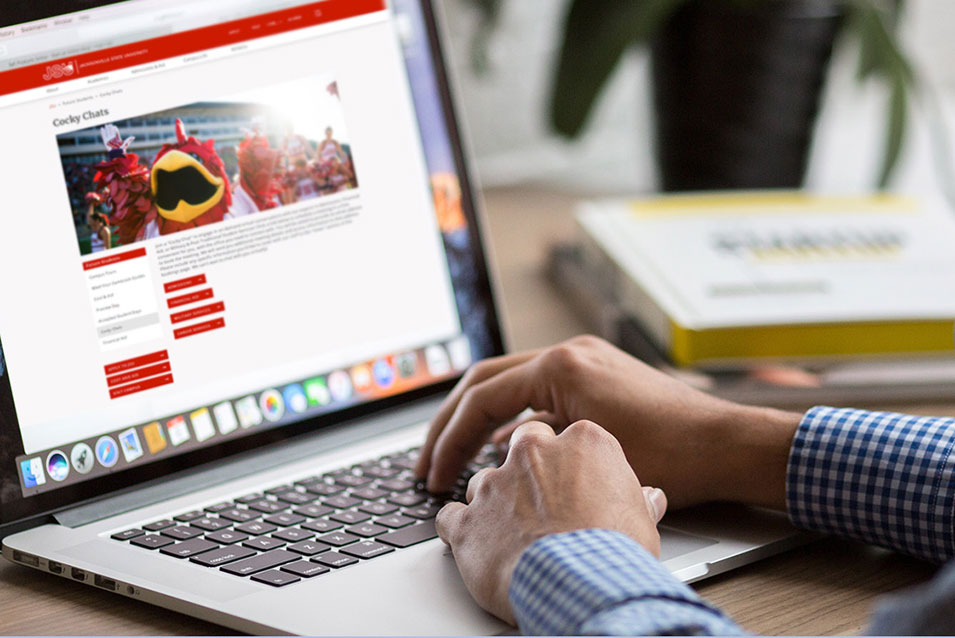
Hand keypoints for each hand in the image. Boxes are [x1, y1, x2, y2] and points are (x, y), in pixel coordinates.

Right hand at [416, 335, 800, 508]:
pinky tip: (502, 449)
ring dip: (478, 419)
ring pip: (509, 383)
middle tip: (427, 462)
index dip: (449, 440)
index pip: (482, 398)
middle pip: (485, 381)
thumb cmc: (672, 454)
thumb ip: (531, 446)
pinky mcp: (596, 374)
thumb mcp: (587, 454)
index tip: (433, 474)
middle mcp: (569, 353)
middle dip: (450, 423)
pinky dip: (513, 418)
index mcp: (562, 365)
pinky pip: (537, 392)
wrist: (727, 444)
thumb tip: (492, 457)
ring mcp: (584, 359)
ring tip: (455, 456)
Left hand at [436, 419, 666, 624]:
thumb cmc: (615, 552)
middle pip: (522, 447)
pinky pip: (451, 517)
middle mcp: (533, 453)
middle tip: (541, 502)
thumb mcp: (642, 520)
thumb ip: (637, 499)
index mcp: (581, 442)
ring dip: (494, 503)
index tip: (574, 483)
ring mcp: (495, 484)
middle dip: (527, 470)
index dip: (570, 465)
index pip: (568, 437)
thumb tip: (650, 499)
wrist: (580, 585)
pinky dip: (459, 529)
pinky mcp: (467, 520)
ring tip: (512, 534)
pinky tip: (476, 546)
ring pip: (484, 481)